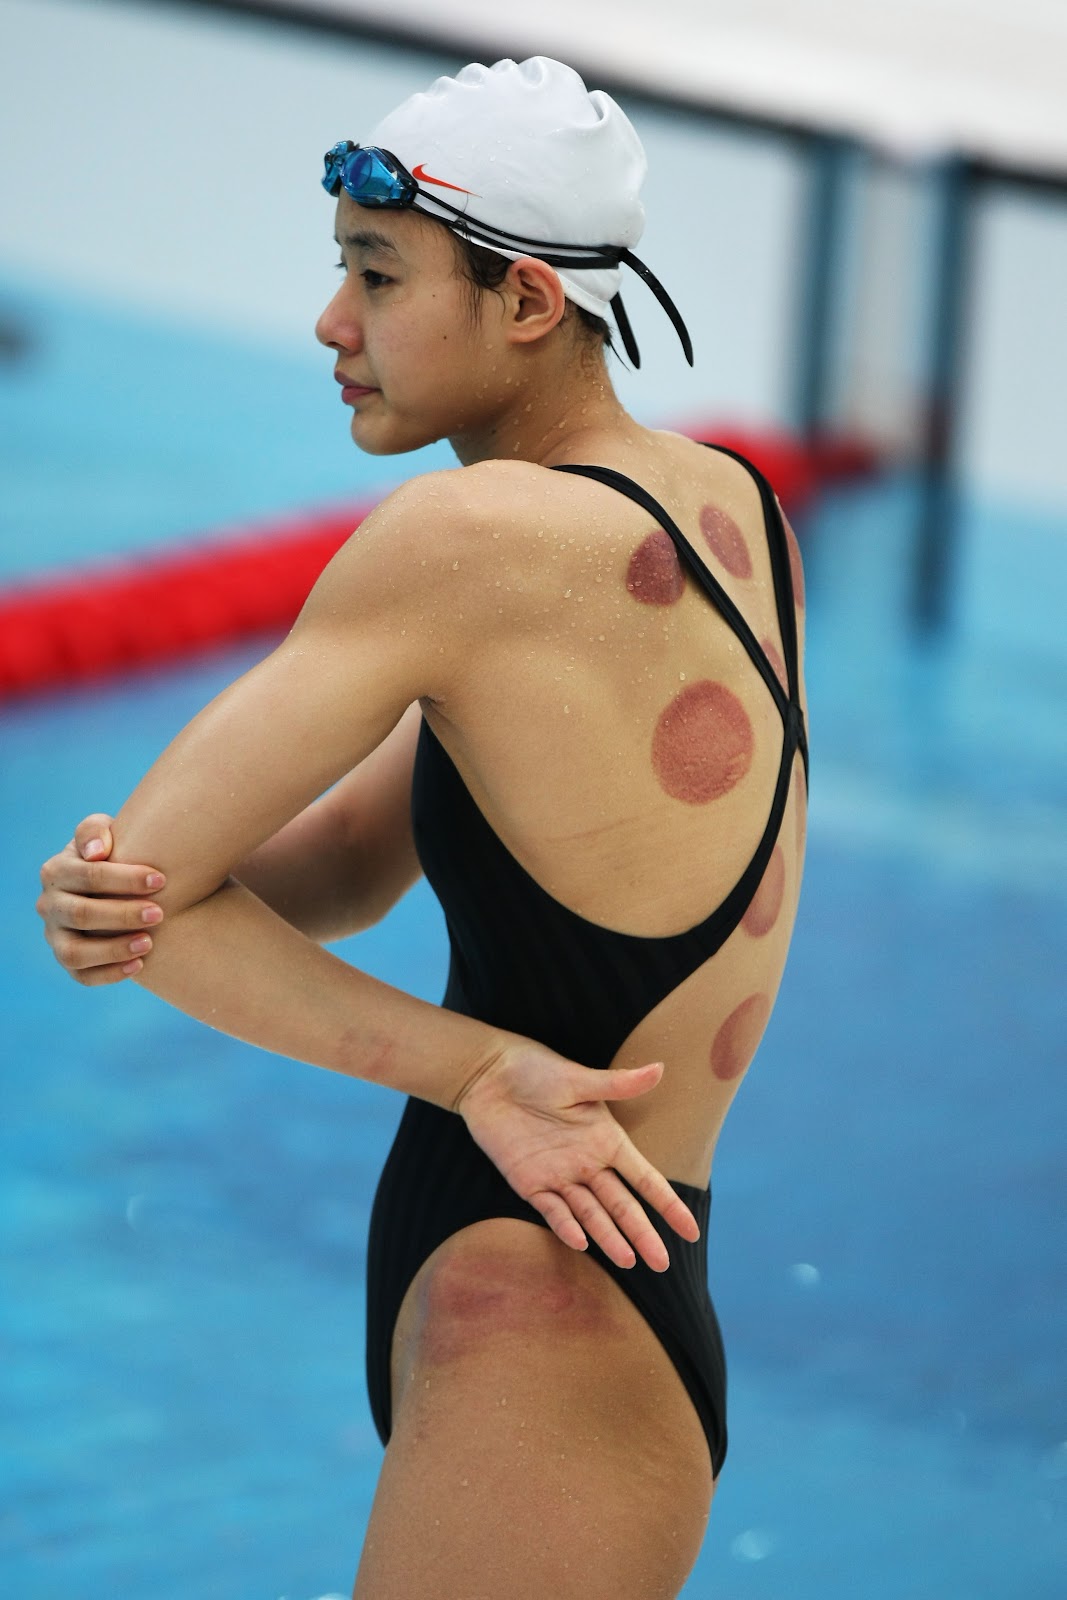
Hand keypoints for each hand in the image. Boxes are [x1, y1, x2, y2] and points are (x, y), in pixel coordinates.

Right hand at [37, 813, 166, 985]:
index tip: (161, 881)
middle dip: (122, 915)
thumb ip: (96, 830)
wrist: (116, 885)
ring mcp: (55, 936)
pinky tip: (140, 965)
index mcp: (57, 871)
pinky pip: (82, 976)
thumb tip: (95, 852)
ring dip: (112, 950)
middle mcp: (50, 905)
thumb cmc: (116, 854)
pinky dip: (110, 974)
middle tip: (159, 913)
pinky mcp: (68, 961)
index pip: (88, 876)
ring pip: (74, 953)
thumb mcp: (107, 834)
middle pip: (81, 914)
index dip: (125, 879)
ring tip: (149, 943)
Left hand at [455, 1040, 699, 1272]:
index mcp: (606, 1140)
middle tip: (663, 1265)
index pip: (645, 1179)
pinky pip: (552, 1211)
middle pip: (622, 1206)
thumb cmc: (535, 1069)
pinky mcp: (528, 1183)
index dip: (668, 1205)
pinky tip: (581, 1244)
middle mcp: (588, 1163)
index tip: (690, 1232)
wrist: (487, 1075)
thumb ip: (618, 1084)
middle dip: (643, 1234)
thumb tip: (660, 1068)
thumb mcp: (578, 1078)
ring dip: (609, 1238)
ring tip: (629, 1262)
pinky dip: (566, 1227)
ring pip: (591, 1215)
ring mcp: (559, 1176)